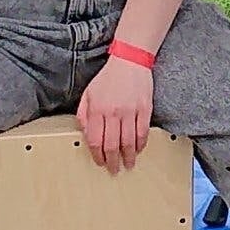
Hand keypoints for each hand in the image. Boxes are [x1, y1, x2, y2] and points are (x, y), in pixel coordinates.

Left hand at [77, 56, 152, 171]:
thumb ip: (84, 114)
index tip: (100, 162)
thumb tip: (85, 133)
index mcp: (97, 109)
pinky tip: (138, 149)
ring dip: (128, 156)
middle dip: (112, 161)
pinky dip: (141, 144)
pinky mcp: (145, 109)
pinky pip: (143, 132)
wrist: (130, 60)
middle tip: (114, 170)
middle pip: (112, 144)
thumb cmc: (109, 77)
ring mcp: (130, 111)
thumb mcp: (88, 93)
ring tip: (128, 164)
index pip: (95, 139)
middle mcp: (113, 112)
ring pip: (129, 141)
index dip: (97, 155)